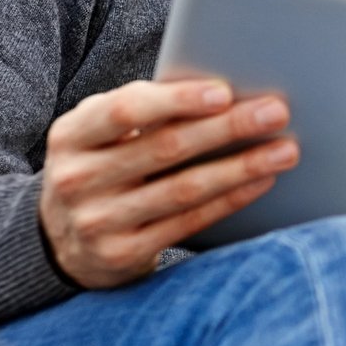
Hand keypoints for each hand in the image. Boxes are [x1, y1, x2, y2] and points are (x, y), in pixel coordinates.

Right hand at [38, 78, 297, 288]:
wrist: (60, 241)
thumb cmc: (101, 165)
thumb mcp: (101, 134)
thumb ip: (143, 111)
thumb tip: (223, 92)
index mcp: (70, 135)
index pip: (125, 111)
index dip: (177, 101)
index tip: (225, 92)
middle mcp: (77, 179)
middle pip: (165, 148)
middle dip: (227, 128)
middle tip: (276, 112)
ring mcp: (98, 221)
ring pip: (183, 189)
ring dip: (241, 167)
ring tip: (284, 150)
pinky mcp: (123, 254)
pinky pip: (188, 222)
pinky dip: (230, 200)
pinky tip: (261, 182)